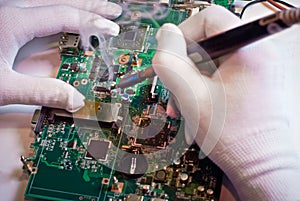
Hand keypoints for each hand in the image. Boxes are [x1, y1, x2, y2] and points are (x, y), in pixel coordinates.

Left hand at [0, 0, 121, 111]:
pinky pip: (41, 9)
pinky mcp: (7, 22)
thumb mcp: (4, 88)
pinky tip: (67, 19)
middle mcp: (12, 12)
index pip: (63, 16)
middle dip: (91, 6)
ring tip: (97, 9)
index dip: (90, 23)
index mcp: (14, 23)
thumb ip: (40, 92)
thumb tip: (74, 99)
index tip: (111, 29)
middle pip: (61, 2)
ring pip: (51, 2)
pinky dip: (61, 12)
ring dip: (78, 5)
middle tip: (113, 11)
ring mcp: (9, 15)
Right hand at [153, 5, 299, 199]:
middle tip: (176, 88)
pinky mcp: (255, 79)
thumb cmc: (234, 137)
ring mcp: (259, 67)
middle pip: (209, 40)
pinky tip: (198, 106)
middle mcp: (260, 53)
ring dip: (193, 80)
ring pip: (212, 59)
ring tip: (185, 104)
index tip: (170, 55)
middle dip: (186, 65)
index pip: (209, 18)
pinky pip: (222, 71)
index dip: (183, 33)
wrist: (262, 165)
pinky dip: (205, 85)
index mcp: (249, 51)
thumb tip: (165, 34)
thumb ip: (171, 61)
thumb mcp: (191, 97)